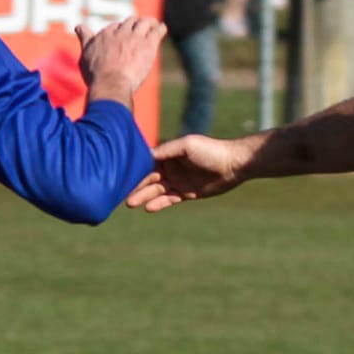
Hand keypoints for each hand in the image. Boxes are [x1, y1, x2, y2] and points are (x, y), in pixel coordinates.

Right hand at [76, 16, 165, 103]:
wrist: (110, 83)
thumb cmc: (96, 75)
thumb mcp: (85, 55)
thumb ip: (85, 39)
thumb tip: (79, 26)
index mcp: (105, 34)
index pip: (115, 27)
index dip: (120, 31)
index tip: (123, 35)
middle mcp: (120, 32)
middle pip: (130, 22)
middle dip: (135, 25)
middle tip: (140, 29)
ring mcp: (135, 37)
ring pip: (144, 23)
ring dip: (149, 23)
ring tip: (154, 25)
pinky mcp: (148, 44)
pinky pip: (156, 31)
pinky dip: (160, 28)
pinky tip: (162, 29)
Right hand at [126, 134, 252, 210]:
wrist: (233, 164)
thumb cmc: (210, 150)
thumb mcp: (186, 146)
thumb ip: (166, 150)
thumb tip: (146, 154)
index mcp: (168, 153)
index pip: (146, 162)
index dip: (134, 170)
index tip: (120, 176)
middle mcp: (170, 167)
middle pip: (148, 178)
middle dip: (135, 186)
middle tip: (122, 195)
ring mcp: (178, 180)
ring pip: (156, 190)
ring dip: (144, 196)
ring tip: (131, 203)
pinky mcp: (186, 193)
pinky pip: (169, 199)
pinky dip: (159, 204)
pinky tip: (148, 208)